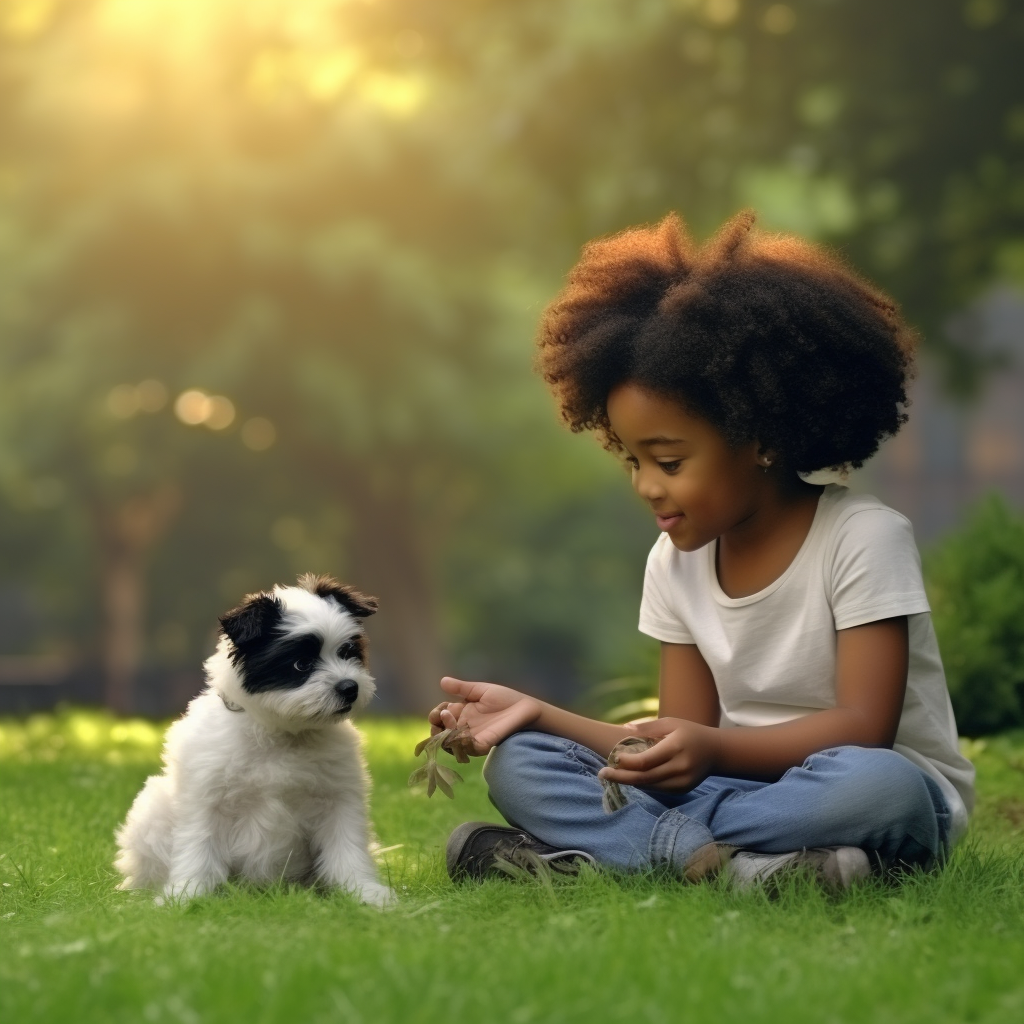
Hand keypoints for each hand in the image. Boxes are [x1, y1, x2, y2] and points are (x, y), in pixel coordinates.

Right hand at [430, 677, 543, 756]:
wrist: (525, 707)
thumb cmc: (505, 698)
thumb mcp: (480, 690)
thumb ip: (461, 688)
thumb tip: (442, 681)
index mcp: (462, 713)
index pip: (441, 717)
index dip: (436, 714)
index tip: (440, 708)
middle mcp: (465, 727)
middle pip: (441, 733)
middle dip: (435, 726)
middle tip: (439, 715)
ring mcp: (472, 737)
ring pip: (450, 742)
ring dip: (444, 731)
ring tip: (446, 716)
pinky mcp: (482, 744)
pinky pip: (466, 748)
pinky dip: (458, 741)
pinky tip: (457, 728)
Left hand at [597, 717, 719, 792]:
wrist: (716, 751)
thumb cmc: (689, 732)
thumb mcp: (670, 723)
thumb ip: (647, 727)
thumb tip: (624, 729)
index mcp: (676, 747)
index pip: (646, 761)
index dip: (627, 762)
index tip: (613, 757)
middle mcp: (680, 767)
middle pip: (645, 777)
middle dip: (621, 777)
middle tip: (602, 773)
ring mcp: (682, 781)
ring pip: (650, 786)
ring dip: (629, 782)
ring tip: (612, 776)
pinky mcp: (682, 790)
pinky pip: (658, 789)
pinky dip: (643, 784)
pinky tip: (630, 778)